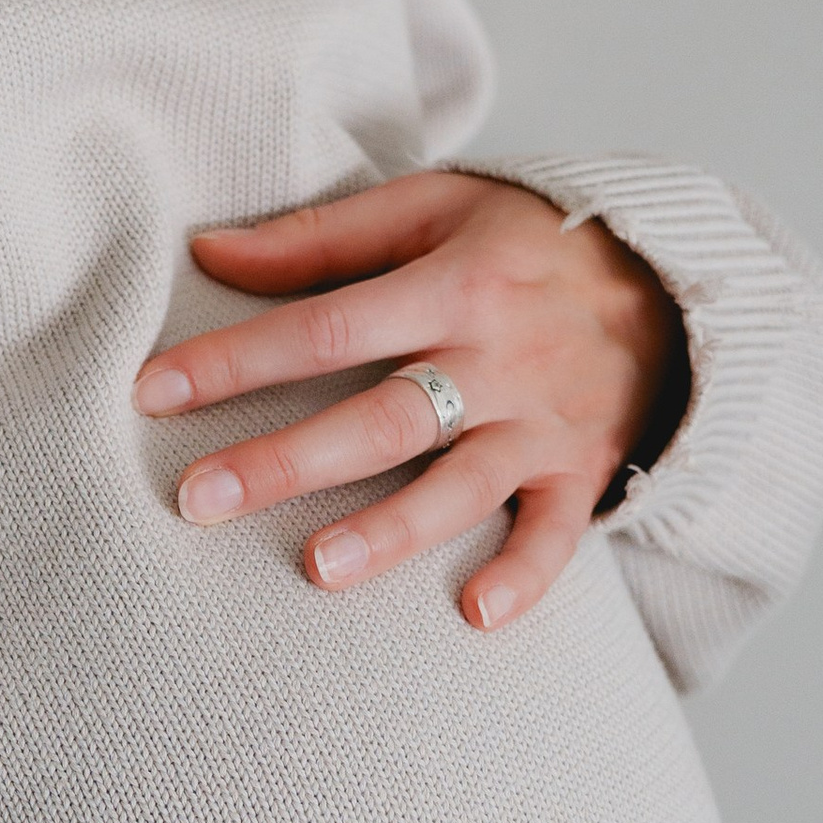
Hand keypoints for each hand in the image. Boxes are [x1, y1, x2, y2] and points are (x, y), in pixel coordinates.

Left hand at [133, 171, 684, 630]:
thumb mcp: (433, 208)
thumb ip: (323, 236)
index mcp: (452, 284)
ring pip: (460, 485)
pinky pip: (561, 533)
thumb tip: (209, 253)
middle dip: (286, 461)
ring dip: (391, 530)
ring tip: (316, 570)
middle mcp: (497, 358)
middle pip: (381, 417)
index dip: (237, 359)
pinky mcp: (586, 470)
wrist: (671, 275)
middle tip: (198, 499)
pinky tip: (475, 614)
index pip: (327, 325)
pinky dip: (526, 576)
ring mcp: (544, 422)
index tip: (151, 392)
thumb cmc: (523, 241)